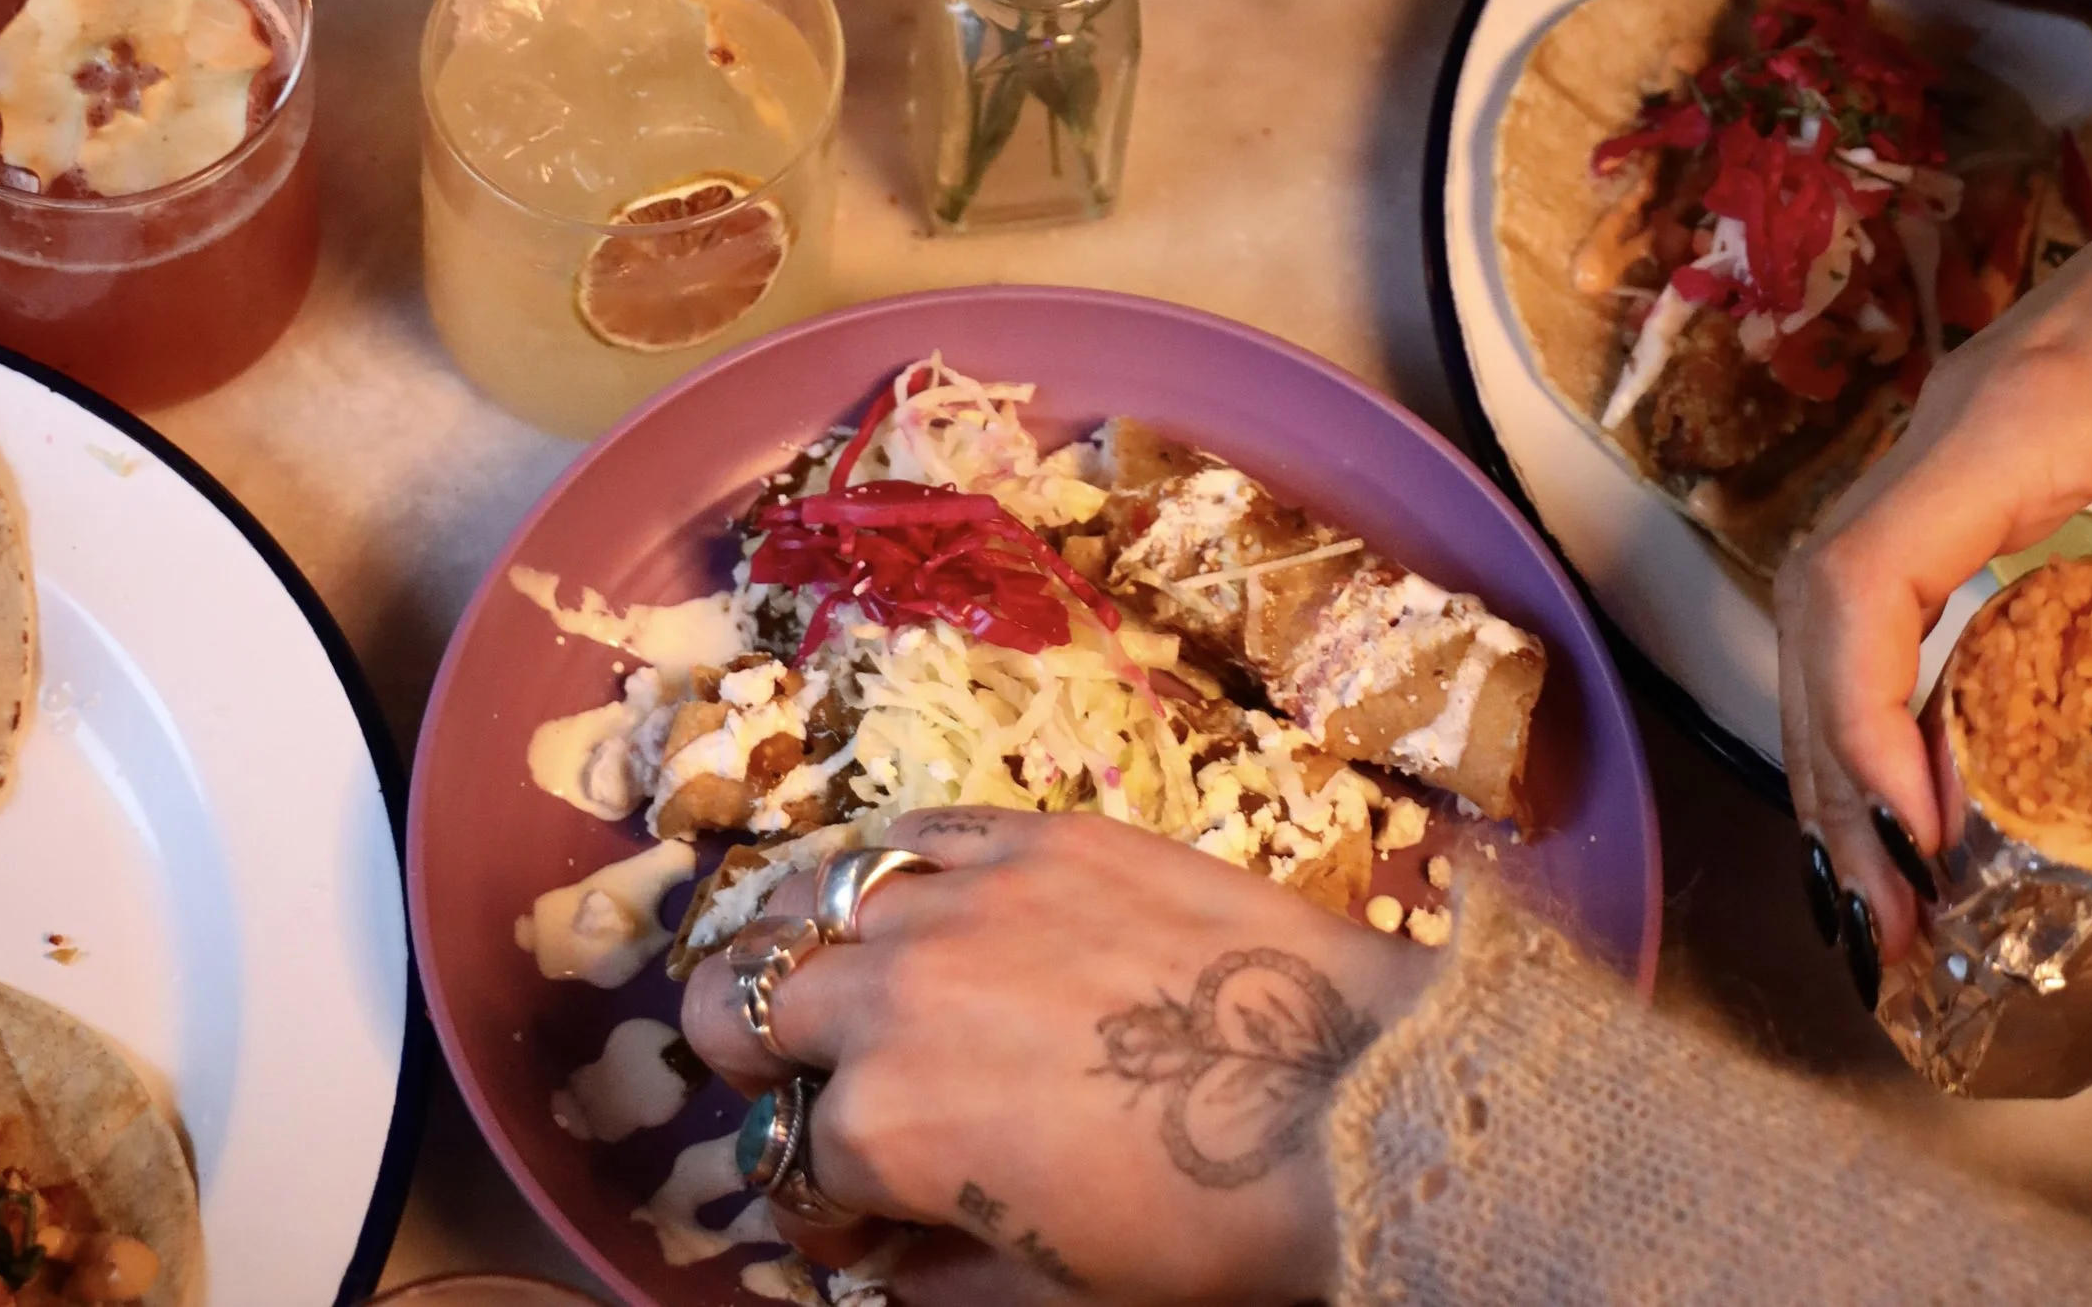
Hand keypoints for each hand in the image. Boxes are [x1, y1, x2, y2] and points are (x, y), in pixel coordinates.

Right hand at [681, 810, 1434, 1305]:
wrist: (1346, 1096)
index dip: (818, 1199)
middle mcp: (890, 996)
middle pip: (746, 1004)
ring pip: (808, 904)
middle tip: (818, 1083)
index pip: (786, 1163)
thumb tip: (886, 1259)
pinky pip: (912, 833)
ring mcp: (959, 897)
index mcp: (883, 1128)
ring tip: (849, 984)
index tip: (862, 1212)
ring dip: (809, 955)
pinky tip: (924, 906)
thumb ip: (938, 1279)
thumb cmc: (1203, 1230)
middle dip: (763, 1058)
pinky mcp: (1032, 832)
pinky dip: (893, 873)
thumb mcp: (1053, 1298)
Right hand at [1777, 0, 2091, 960]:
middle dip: (1830, 777)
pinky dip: (1877, 686)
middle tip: (1881, 928)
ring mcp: (1953, 440)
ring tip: (1877, 887)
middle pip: (1817, 609)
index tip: (1917, 848)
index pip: (1860, 584)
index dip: (1863, 727)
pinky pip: (1886, 578)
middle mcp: (1943, 433)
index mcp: (1999, 430)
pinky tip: (1916, 773)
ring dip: (1840, 742)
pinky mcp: (1985, 453)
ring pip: (1836, 598)